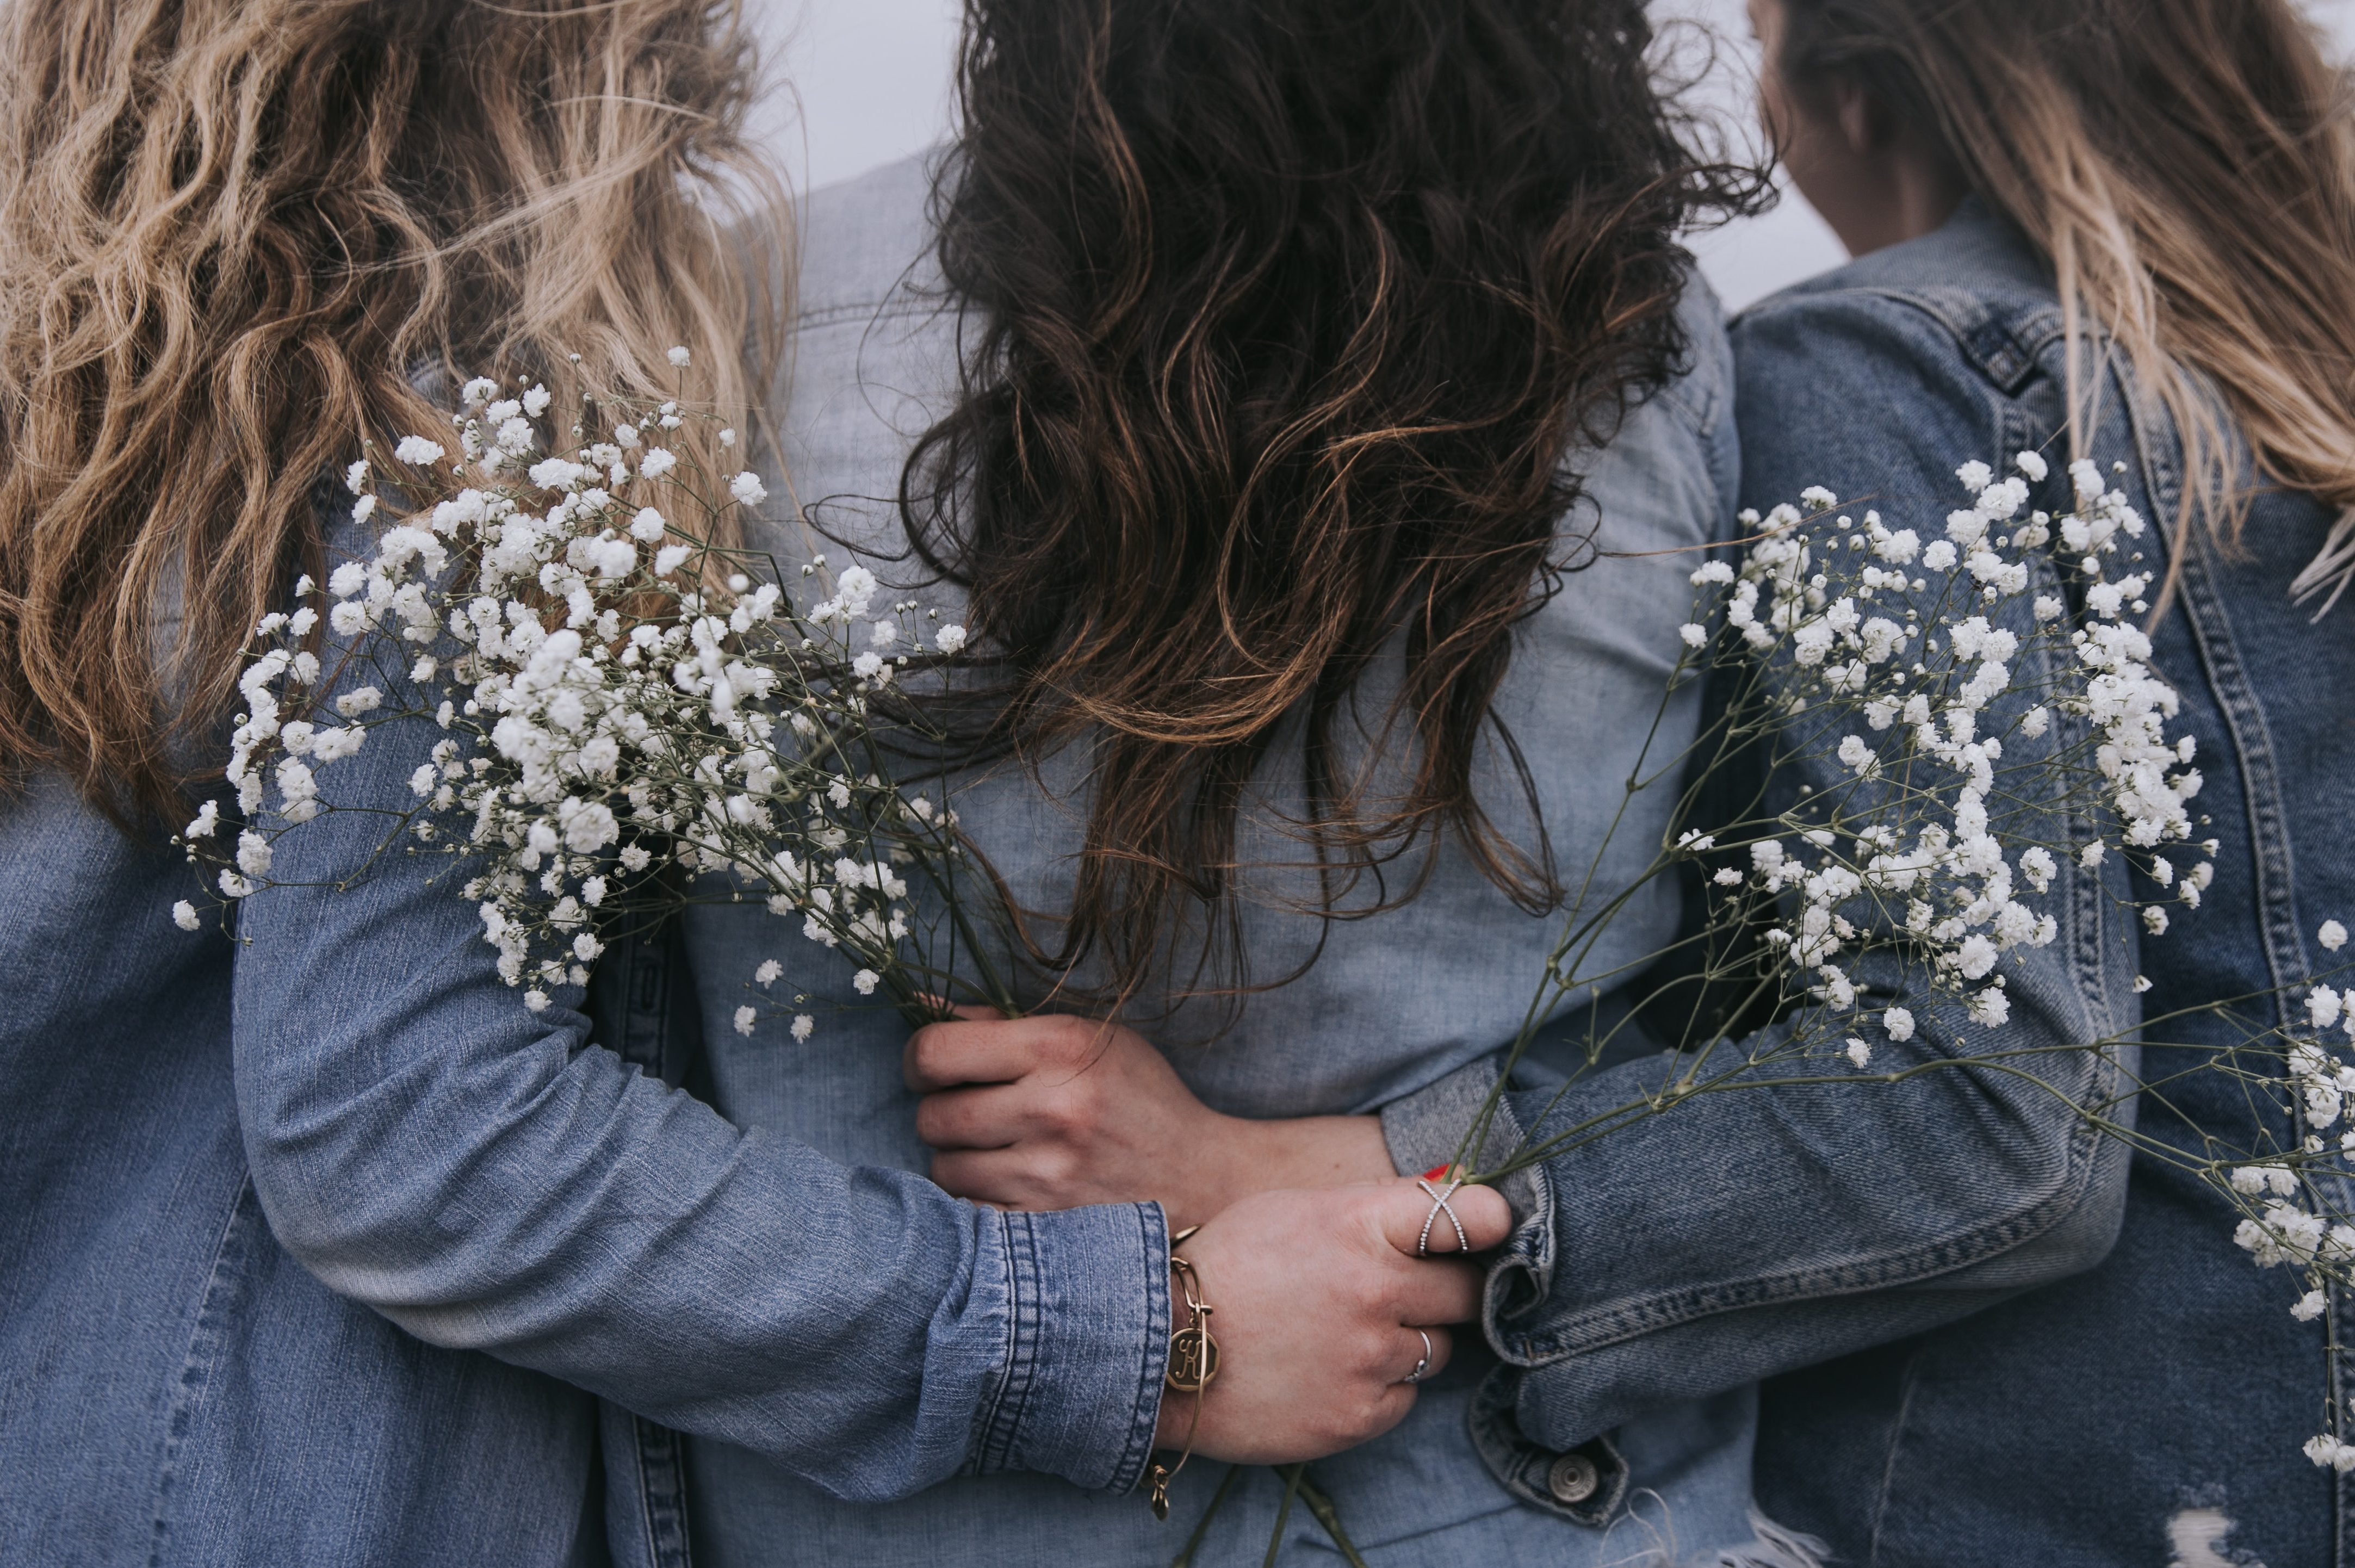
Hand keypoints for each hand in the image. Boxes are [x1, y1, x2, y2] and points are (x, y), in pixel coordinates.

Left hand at [906, 1009, 1394, 1230]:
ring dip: (960, 1160)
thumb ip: (1002, 1024)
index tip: (935, 1070)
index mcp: (1058, 1047)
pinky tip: (1011, 1187)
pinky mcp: (1048, 1226)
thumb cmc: (1139, 1100)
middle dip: (941, 1113)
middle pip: (932, 1116)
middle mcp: (1051, 1108)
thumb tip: (920, 1005)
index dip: (920, 1061)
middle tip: (972, 1113)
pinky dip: (979, 1201)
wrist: (1204, 1179)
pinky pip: (969, 1212)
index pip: (934, 1052)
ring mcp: (1048, 1174)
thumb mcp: (1088, 1039)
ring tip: (999, 1152)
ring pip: (944, 1168)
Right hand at [1149, 1178, 1511, 1462]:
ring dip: (1406, 1341)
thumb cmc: (1227, 1266)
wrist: (1159, 1348)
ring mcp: (1370, 1358)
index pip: (1467, 1216)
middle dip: (1444, 1289)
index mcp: (1358, 1225)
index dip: (1491, 1222)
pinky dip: (1379, 1387)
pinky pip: (1404, 1398)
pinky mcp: (1359, 1415)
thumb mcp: (1293, 1209)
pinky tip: (1330, 1372)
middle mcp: (1375, 1290)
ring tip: (1346, 1335)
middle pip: (1464, 1291)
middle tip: (1403, 1291)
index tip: (1495, 1228)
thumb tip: (1447, 1196)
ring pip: (1436, 1349)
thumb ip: (1371, 1207)